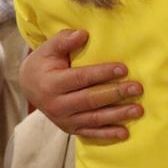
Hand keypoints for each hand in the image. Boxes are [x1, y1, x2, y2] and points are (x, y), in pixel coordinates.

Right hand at [19, 28, 140, 142]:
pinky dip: (108, 134)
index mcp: (51, 84)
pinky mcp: (70, 129)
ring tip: (138, 110)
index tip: (124, 68)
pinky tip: (125, 133)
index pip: (80, 78)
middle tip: (137, 88)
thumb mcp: (48, 49)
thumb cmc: (44, 64)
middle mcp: (56, 105)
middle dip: (115, 94)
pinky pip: (91, 133)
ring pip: (94, 118)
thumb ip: (64, 40)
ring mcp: (64, 120)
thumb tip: (82, 34)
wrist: (29, 87)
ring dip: (117, 115)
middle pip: (90, 100)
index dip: (102, 73)